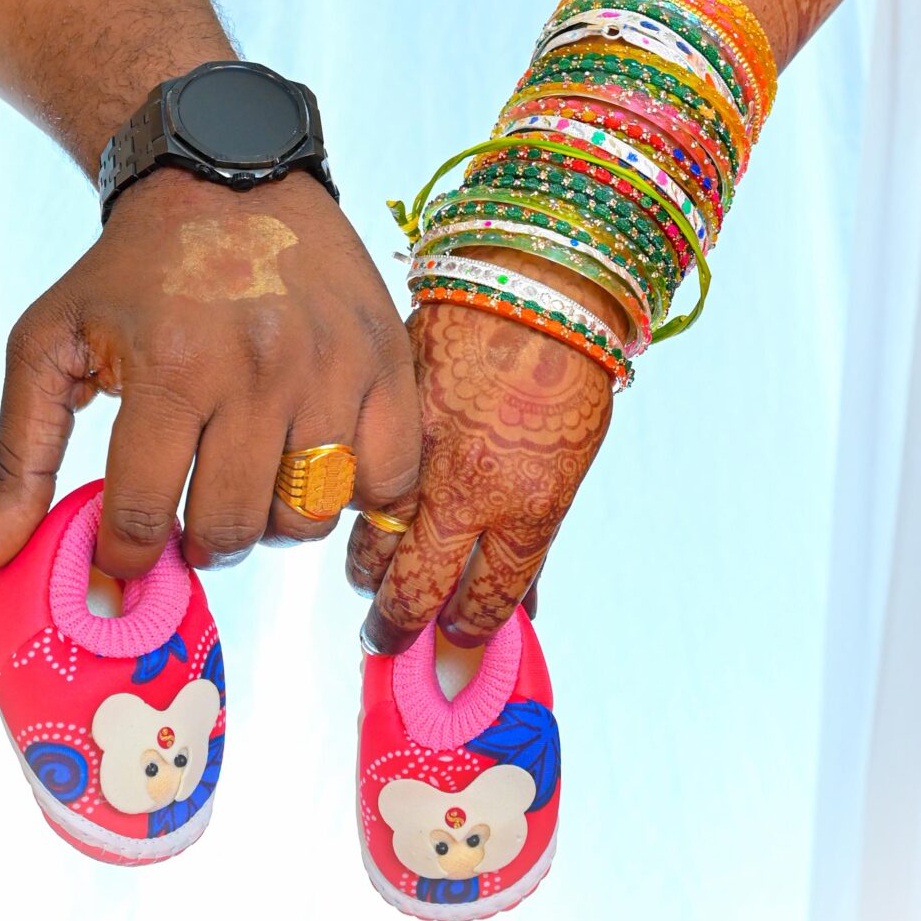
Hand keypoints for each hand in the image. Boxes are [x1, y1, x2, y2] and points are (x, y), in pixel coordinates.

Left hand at [0, 169, 420, 579]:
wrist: (224, 172)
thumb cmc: (132, 268)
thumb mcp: (50, 341)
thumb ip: (19, 455)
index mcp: (170, 365)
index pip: (143, 516)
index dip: (124, 558)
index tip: (122, 560)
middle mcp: (258, 367)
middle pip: (232, 529)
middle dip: (199, 541)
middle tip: (189, 515)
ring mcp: (330, 365)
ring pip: (308, 517)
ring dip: (272, 520)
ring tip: (248, 480)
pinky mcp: (385, 359)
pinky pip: (387, 478)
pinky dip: (355, 495)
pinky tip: (314, 463)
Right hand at [347, 296, 612, 652]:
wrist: (534, 281)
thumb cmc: (564, 370)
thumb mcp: (566, 465)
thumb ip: (532, 538)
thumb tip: (522, 607)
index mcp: (528, 507)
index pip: (486, 600)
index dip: (466, 629)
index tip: (453, 639)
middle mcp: (468, 489)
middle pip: (413, 588)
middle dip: (395, 625)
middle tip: (385, 637)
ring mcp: (418, 452)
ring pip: (369, 542)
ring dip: (367, 568)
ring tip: (369, 575)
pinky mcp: (383, 415)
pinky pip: (357, 480)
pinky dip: (354, 504)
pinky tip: (359, 513)